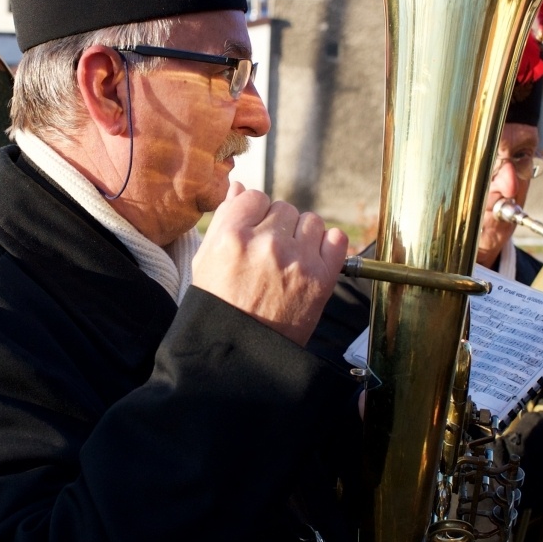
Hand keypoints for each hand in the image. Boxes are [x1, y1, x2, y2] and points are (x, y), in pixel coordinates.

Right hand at [191, 182, 348, 346]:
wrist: (243, 354)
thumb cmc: (220, 307)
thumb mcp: (206, 261)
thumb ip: (223, 220)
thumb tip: (240, 188)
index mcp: (232, 237)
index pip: (254, 197)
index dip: (255, 214)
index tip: (254, 232)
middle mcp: (266, 244)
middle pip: (284, 208)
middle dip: (278, 227)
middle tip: (270, 254)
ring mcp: (296, 261)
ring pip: (311, 221)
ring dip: (302, 236)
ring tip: (290, 260)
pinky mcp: (321, 278)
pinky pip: (336, 239)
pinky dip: (327, 246)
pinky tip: (311, 261)